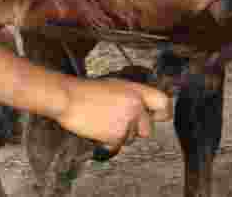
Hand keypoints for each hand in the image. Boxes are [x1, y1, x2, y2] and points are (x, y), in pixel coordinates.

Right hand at [56, 78, 170, 153]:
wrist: (68, 98)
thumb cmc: (85, 91)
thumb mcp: (114, 86)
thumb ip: (132, 97)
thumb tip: (142, 109)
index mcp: (135, 90)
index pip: (163, 103)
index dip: (162, 113)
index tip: (157, 117)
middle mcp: (135, 105)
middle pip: (148, 129)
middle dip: (136, 129)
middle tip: (118, 122)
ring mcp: (127, 121)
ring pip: (132, 138)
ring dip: (120, 135)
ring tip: (103, 121)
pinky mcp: (117, 135)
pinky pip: (119, 145)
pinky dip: (109, 141)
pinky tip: (98, 128)